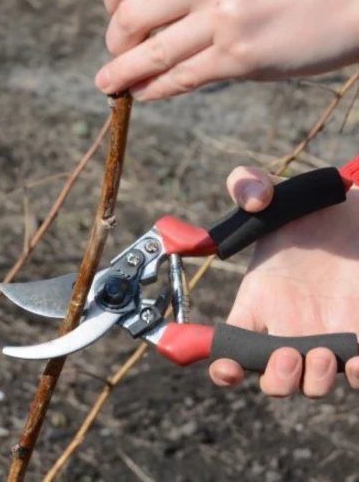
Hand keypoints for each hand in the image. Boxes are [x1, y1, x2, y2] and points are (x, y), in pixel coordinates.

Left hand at [95, 0, 358, 100]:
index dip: (111, 0)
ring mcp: (222, 17)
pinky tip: (143, 92)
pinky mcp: (239, 57)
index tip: (118, 13)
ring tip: (108, 83)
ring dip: (120, 74)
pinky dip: (152, 89)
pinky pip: (178, 80)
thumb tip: (129, 5)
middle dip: (115, 41)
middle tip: (119, 50)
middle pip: (127, 17)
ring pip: (148, 54)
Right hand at [209, 166, 358, 396]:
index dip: (223, 366)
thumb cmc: (315, 208)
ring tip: (325, 352)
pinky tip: (358, 359)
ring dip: (313, 382)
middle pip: (272, 379)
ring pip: (313, 385)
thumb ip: (249, 183)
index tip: (227, 366)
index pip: (231, 346)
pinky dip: (357, 377)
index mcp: (260, 301)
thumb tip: (252, 199)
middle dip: (276, 379)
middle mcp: (290, 326)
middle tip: (289, 355)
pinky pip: (357, 374)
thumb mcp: (279, 191)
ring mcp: (328, 335)